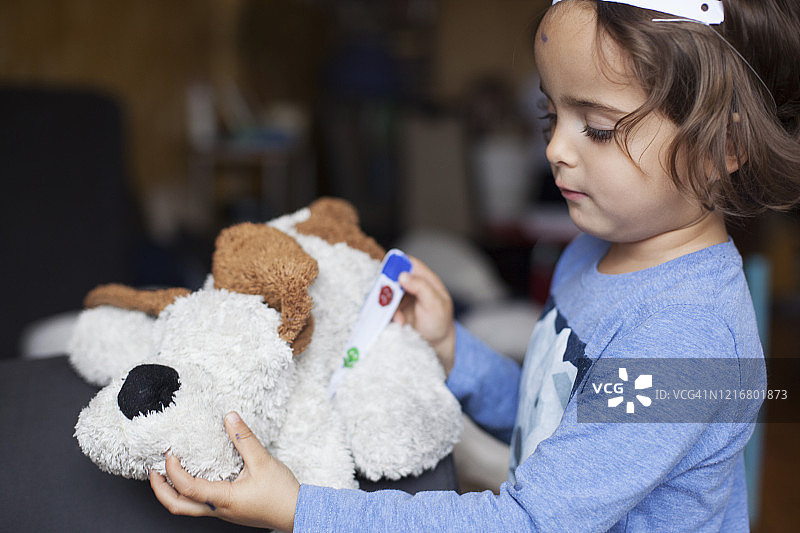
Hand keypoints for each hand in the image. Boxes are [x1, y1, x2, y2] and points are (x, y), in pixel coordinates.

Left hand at [149, 411, 299, 531]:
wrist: (298, 513)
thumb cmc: (282, 494)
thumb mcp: (263, 462)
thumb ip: (244, 439)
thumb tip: (230, 418)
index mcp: (223, 499)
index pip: (187, 488)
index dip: (173, 472)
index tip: (169, 455)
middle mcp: (218, 509)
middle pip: (178, 507)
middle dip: (160, 489)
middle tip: (153, 470)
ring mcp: (222, 511)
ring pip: (187, 507)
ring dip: (173, 491)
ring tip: (168, 472)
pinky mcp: (229, 508)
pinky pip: (200, 503)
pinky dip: (189, 490)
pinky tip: (195, 476)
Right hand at [393, 256, 455, 374]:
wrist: (434, 344)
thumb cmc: (439, 322)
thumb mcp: (435, 304)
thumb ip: (421, 287)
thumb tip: (403, 275)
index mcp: (425, 279)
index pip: (409, 263)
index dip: (398, 264)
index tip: (389, 273)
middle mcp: (411, 285)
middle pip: (393, 277)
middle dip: (389, 288)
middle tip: (389, 299)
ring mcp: (401, 297)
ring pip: (387, 293)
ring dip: (389, 305)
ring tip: (399, 318)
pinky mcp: (394, 310)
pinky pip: (384, 307)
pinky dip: (389, 315)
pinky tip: (399, 323)